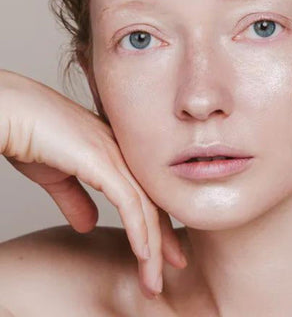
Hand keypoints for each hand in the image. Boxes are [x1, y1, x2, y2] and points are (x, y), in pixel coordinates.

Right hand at [0, 69, 186, 298]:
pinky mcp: (101, 159)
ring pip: (146, 207)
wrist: (11, 111)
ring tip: (153, 281)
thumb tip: (88, 224)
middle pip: (155, 201)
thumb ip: (76, 199)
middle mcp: (124, 154)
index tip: (163, 252)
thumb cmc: (31, 136)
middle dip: (165, 239)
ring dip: (152, 248)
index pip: (146, 194)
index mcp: (117, 155)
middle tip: (174, 267)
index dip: (157, 224)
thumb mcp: (58, 177)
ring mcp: (115, 155)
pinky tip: (144, 255)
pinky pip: (129, 202)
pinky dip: (139, 230)